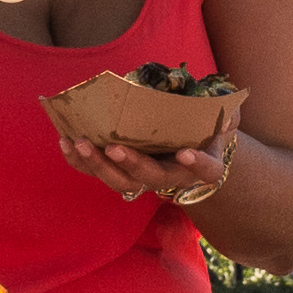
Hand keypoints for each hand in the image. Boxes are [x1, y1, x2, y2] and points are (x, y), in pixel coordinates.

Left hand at [65, 131, 230, 204]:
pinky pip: (96, 171)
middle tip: (113, 149)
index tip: (185, 152)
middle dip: (131, 165)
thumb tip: (229, 111)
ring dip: (96, 164)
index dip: (197, 164)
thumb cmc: (202, 131)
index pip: (205, 171)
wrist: (185, 149)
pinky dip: (78, 160)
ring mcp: (141, 178)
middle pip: (150, 179)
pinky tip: (64, 141)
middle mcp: (170, 178)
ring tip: (78, 143)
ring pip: (119, 181)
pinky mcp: (118, 171)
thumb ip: (227, 116)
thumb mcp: (220, 122)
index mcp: (200, 166)